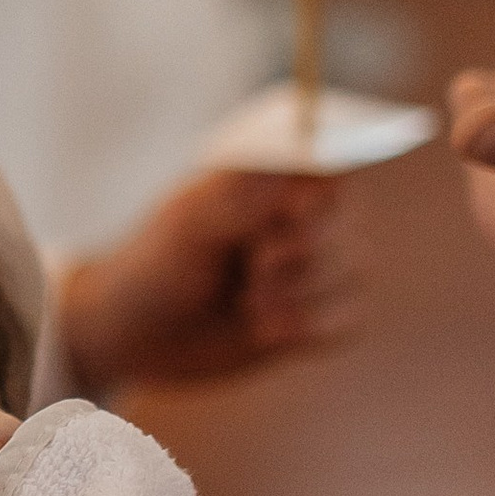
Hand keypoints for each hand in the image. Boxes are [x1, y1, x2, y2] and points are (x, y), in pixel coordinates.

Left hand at [56, 169, 359, 397]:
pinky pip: (350, 319)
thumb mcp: (188, 224)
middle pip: (349, 219)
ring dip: (300, 294)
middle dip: (303, 251)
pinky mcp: (317, 312)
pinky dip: (309, 327)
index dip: (321, 189)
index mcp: (269, 177)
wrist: (140, 337)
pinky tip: (264, 330)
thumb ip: (243, 194)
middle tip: (253, 266)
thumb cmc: (155, 265)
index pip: (331, 158)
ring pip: (354, 269)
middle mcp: (299, 213)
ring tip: (247, 302)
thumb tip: (299, 158)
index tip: (291, 213)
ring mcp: (312, 263)